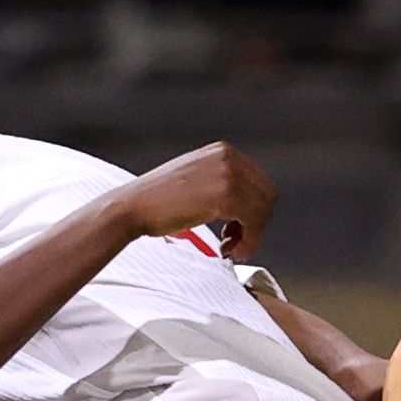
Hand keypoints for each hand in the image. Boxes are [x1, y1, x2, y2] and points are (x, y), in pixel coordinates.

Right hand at [114, 140, 274, 257]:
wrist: (133, 206)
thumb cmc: (157, 199)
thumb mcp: (196, 178)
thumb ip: (222, 183)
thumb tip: (246, 206)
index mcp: (222, 151)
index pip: (259, 181)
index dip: (254, 210)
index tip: (240, 227)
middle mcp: (228, 158)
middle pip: (266, 195)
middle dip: (256, 223)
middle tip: (237, 241)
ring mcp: (228, 175)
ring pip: (263, 211)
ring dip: (251, 235)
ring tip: (231, 247)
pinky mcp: (225, 196)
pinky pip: (254, 223)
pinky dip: (249, 241)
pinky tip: (231, 249)